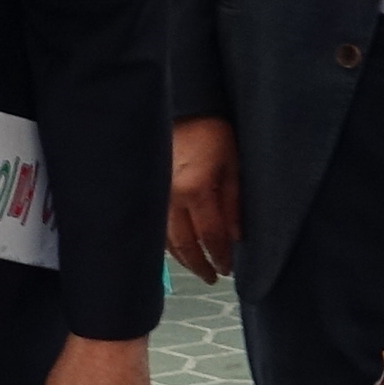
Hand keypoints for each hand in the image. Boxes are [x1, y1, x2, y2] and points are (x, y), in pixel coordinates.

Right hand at [165, 118, 241, 284]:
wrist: (183, 107)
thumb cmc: (213, 132)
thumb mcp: (232, 164)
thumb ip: (234, 203)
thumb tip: (235, 238)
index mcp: (195, 190)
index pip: (210, 236)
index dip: (220, 257)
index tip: (229, 270)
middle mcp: (170, 198)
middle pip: (184, 245)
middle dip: (200, 265)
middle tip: (214, 277)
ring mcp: (155, 196)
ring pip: (166, 240)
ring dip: (183, 259)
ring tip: (198, 268)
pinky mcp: (147, 192)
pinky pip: (155, 227)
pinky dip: (167, 244)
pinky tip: (177, 250)